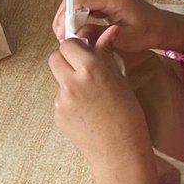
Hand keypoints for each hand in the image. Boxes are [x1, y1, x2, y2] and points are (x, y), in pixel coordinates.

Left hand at [49, 36, 159, 183]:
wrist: (120, 152)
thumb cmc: (128, 115)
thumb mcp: (120, 79)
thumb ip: (107, 53)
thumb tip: (110, 31)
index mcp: (90, 68)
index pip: (69, 44)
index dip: (77, 47)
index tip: (86, 52)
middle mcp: (72, 81)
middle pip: (55, 57)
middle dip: (66, 60)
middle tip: (82, 69)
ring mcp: (61, 99)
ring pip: (58, 78)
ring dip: (68, 80)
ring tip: (90, 95)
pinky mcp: (57, 114)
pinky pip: (60, 98)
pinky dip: (70, 100)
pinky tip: (87, 111)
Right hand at [52, 0, 174, 51]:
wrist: (161, 26)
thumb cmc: (147, 32)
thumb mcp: (123, 38)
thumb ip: (98, 34)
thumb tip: (76, 35)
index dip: (66, 15)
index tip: (62, 32)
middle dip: (64, 16)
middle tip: (61, 36)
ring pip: (78, 0)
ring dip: (70, 16)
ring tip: (67, 35)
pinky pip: (86, 3)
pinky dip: (78, 15)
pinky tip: (76, 29)